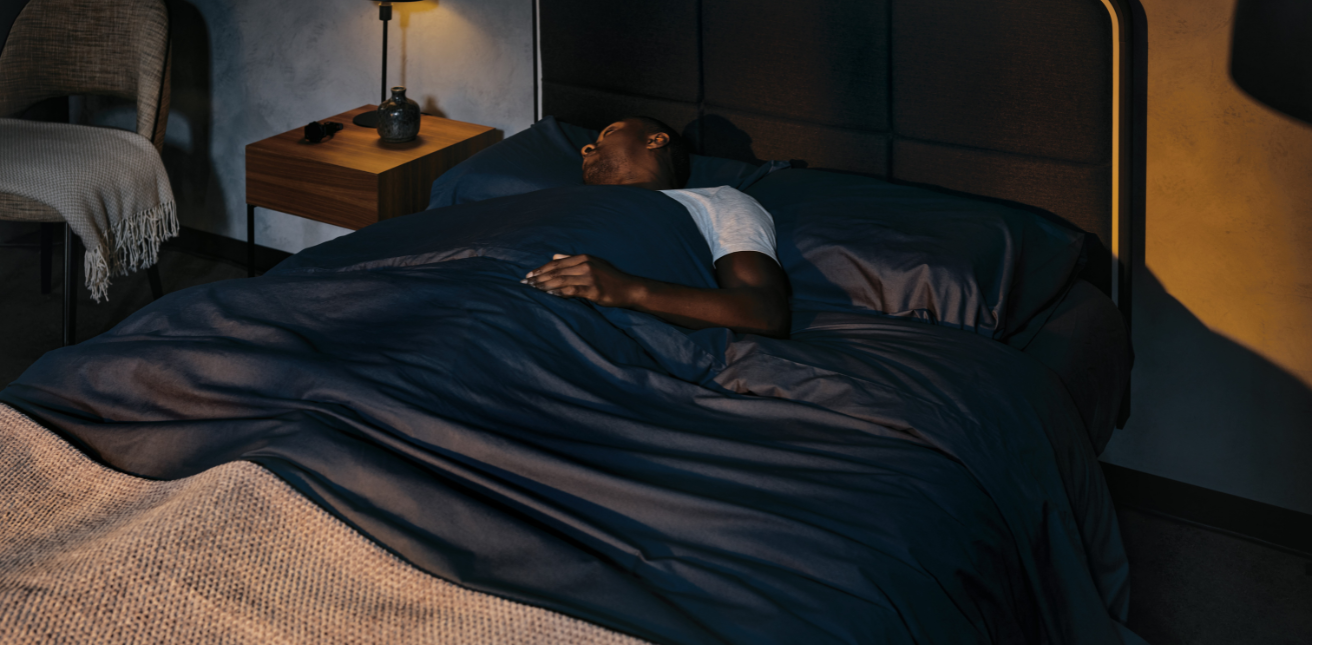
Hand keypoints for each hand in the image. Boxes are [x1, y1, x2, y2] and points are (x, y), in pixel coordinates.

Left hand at [522, 254, 643, 307]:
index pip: (557, 263)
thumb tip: (554, 256)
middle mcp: (585, 265)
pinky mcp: (593, 290)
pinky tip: (548, 294)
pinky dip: (558, 292)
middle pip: (556, 271)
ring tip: (533, 290)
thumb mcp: (593, 263)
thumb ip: (573, 259)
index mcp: (584, 258)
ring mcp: (590, 277)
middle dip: (539, 277)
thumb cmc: (610, 277)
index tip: (529, 275)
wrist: (630, 288)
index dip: (541, 269)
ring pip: (561, 280)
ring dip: (545, 285)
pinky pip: (571, 290)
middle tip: (525, 283)